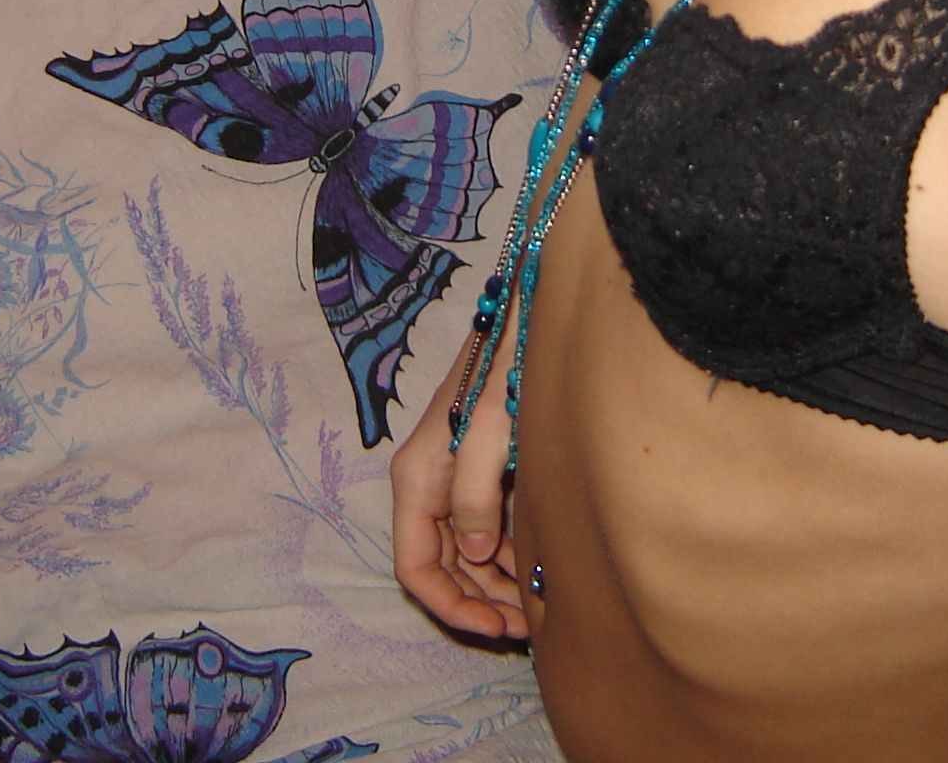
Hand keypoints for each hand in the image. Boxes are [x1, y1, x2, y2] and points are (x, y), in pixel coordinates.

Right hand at [391, 335, 529, 640]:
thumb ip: (476, 497)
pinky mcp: (475, 469)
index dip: (450, 606)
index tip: (494, 627)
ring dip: (490, 586)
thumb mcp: (490, 433)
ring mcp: (450, 478)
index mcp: (416, 480)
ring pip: (460, 553)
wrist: (521, 319)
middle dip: (477, 602)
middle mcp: (425, 484)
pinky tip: (533, 566)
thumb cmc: (504, 371)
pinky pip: (479, 530)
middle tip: (525, 628)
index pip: (414, 568)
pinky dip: (502, 557)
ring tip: (533, 608)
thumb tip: (476, 554)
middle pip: (439, 566)